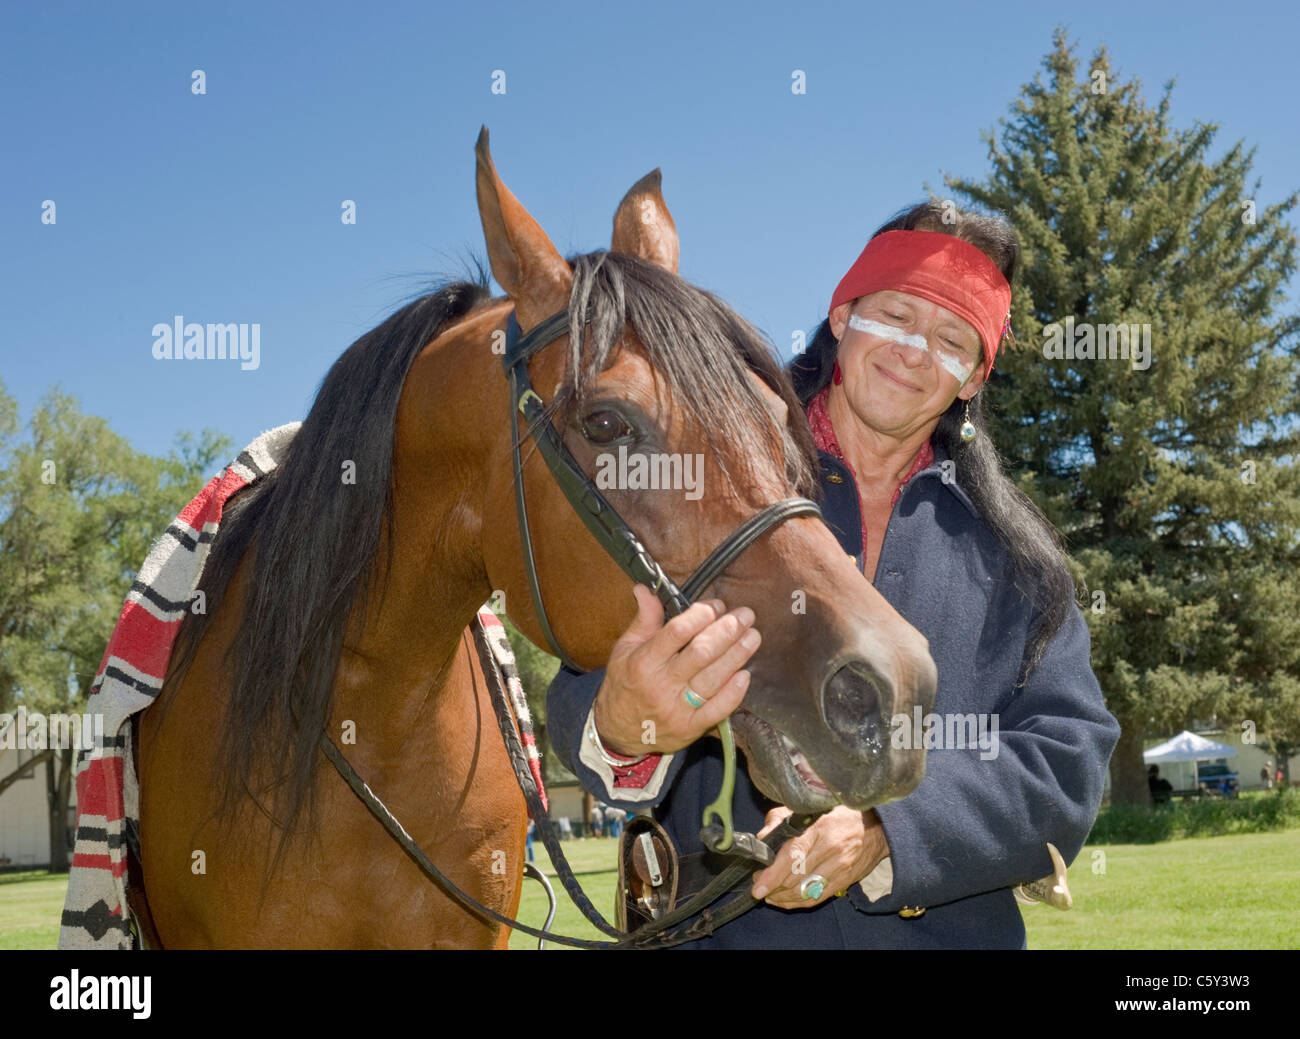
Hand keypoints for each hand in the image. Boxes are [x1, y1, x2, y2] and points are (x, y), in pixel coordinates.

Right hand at [591, 584, 760, 755]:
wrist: (618, 731)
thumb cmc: (625, 684)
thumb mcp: (626, 649)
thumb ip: (644, 619)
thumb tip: (647, 589)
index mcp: (644, 661)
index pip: (677, 632)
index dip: (701, 615)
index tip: (716, 606)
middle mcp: (660, 685)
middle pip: (701, 653)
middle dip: (728, 631)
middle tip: (745, 616)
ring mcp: (677, 709)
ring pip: (713, 679)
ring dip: (737, 655)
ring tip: (753, 637)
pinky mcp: (690, 728)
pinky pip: (718, 710)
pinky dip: (734, 692)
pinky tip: (745, 674)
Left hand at [749, 806, 888, 908]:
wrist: (875, 826)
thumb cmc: (835, 813)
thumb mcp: (807, 808)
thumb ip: (780, 820)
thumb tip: (762, 840)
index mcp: (819, 828)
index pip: (792, 856)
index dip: (772, 875)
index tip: (757, 886)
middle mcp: (831, 850)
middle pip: (795, 878)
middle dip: (772, 886)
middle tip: (759, 883)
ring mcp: (840, 868)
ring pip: (805, 892)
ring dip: (782, 897)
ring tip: (769, 894)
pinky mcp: (845, 881)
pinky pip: (817, 898)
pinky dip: (798, 902)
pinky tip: (785, 899)